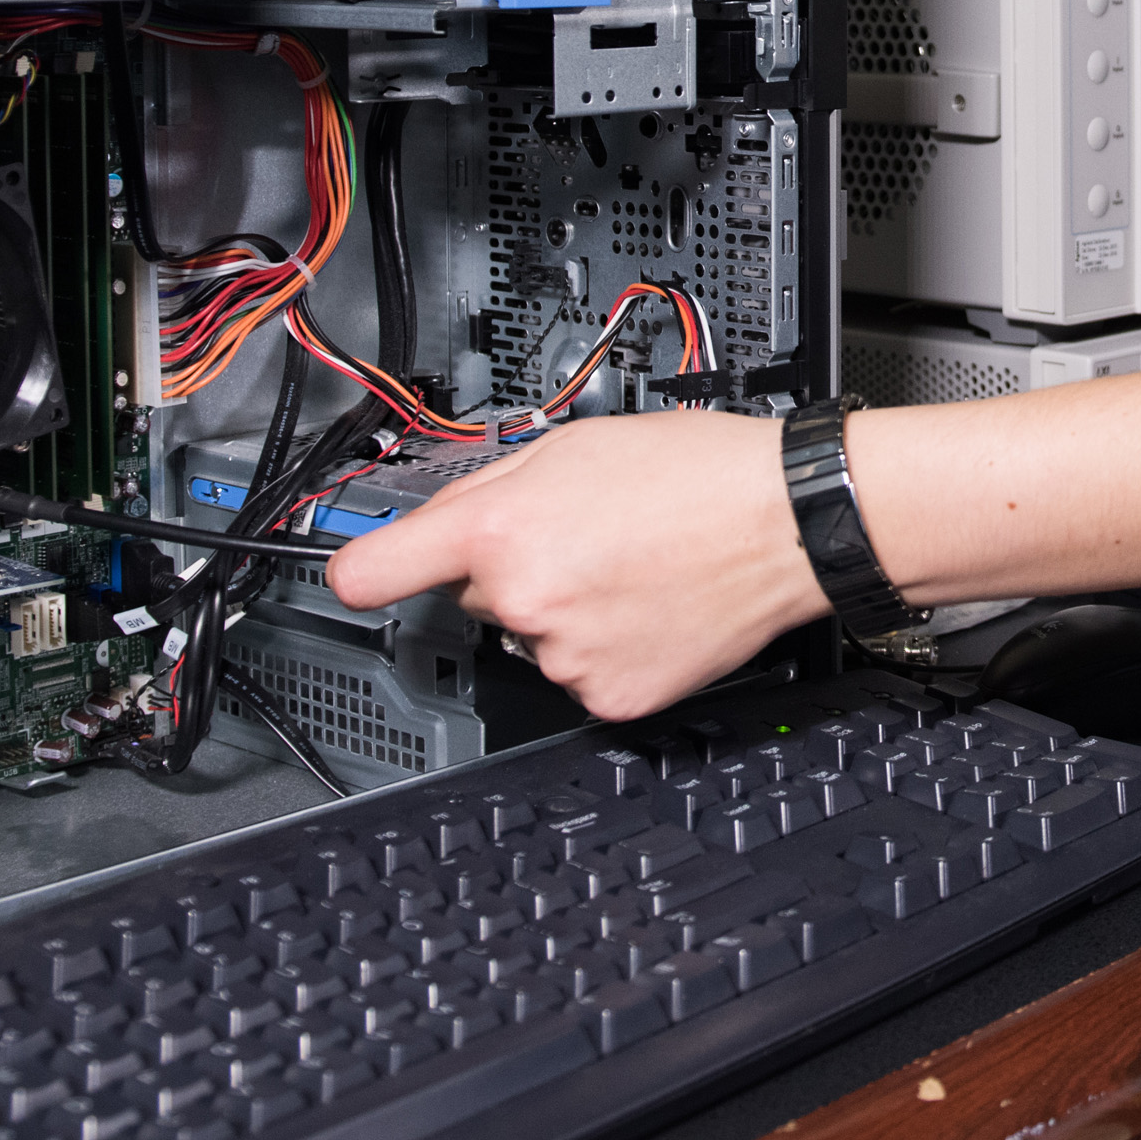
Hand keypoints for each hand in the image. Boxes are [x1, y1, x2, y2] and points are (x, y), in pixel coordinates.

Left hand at [324, 410, 828, 721]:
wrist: (789, 523)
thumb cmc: (699, 472)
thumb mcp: (575, 443)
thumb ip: (491, 483)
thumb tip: (440, 521)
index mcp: (501, 528)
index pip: (374, 572)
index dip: (356, 572)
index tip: (350, 574)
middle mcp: (523, 598)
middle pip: (475, 593)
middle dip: (512, 567)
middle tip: (585, 534)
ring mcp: (566, 656)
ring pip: (532, 633)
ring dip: (566, 607)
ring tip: (633, 565)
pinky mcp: (611, 696)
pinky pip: (579, 671)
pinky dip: (607, 645)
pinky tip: (649, 607)